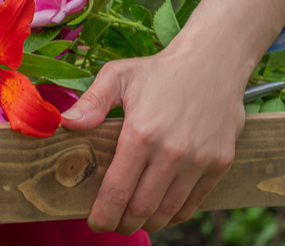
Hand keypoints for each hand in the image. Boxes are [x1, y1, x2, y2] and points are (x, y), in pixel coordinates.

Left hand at [59, 47, 242, 233]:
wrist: (214, 62)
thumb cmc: (160, 70)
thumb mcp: (118, 76)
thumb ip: (91, 102)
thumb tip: (65, 124)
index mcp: (141, 133)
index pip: (117, 190)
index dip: (104, 214)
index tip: (95, 222)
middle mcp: (172, 152)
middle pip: (142, 208)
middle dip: (123, 223)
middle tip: (112, 223)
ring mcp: (199, 160)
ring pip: (168, 211)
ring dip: (149, 222)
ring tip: (134, 219)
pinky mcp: (219, 164)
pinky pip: (193, 203)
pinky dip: (175, 214)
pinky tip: (161, 211)